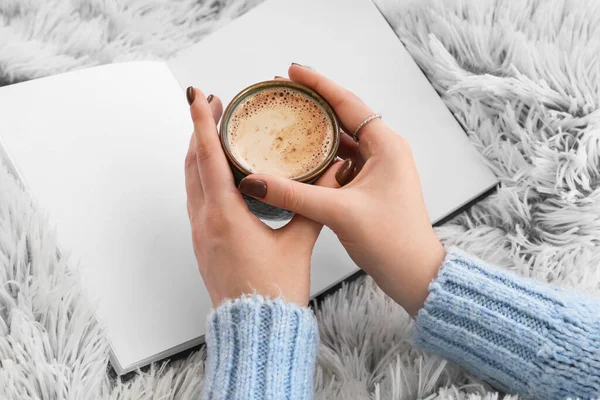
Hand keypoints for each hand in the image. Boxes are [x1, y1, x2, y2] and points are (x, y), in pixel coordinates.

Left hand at [184, 87, 340, 306]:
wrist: (254, 330)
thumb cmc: (274, 292)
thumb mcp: (298, 244)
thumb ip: (311, 206)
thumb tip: (327, 177)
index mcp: (225, 216)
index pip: (208, 157)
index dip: (202, 123)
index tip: (198, 96)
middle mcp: (205, 221)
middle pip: (193, 164)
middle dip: (200, 130)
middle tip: (215, 106)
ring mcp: (200, 234)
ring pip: (192, 181)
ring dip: (199, 153)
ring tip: (216, 133)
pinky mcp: (204, 244)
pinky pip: (196, 199)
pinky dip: (202, 176)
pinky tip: (220, 175)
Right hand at [239, 65, 445, 315]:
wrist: (414, 273)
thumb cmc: (392, 241)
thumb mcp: (339, 213)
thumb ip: (295, 195)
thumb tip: (254, 181)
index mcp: (386, 146)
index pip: (348, 103)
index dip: (318, 85)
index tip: (292, 71)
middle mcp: (385, 150)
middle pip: (344, 116)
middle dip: (313, 103)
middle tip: (283, 92)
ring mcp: (379, 168)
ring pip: (343, 139)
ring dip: (317, 130)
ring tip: (287, 118)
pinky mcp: (371, 184)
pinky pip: (343, 160)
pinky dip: (322, 154)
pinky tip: (301, 155)